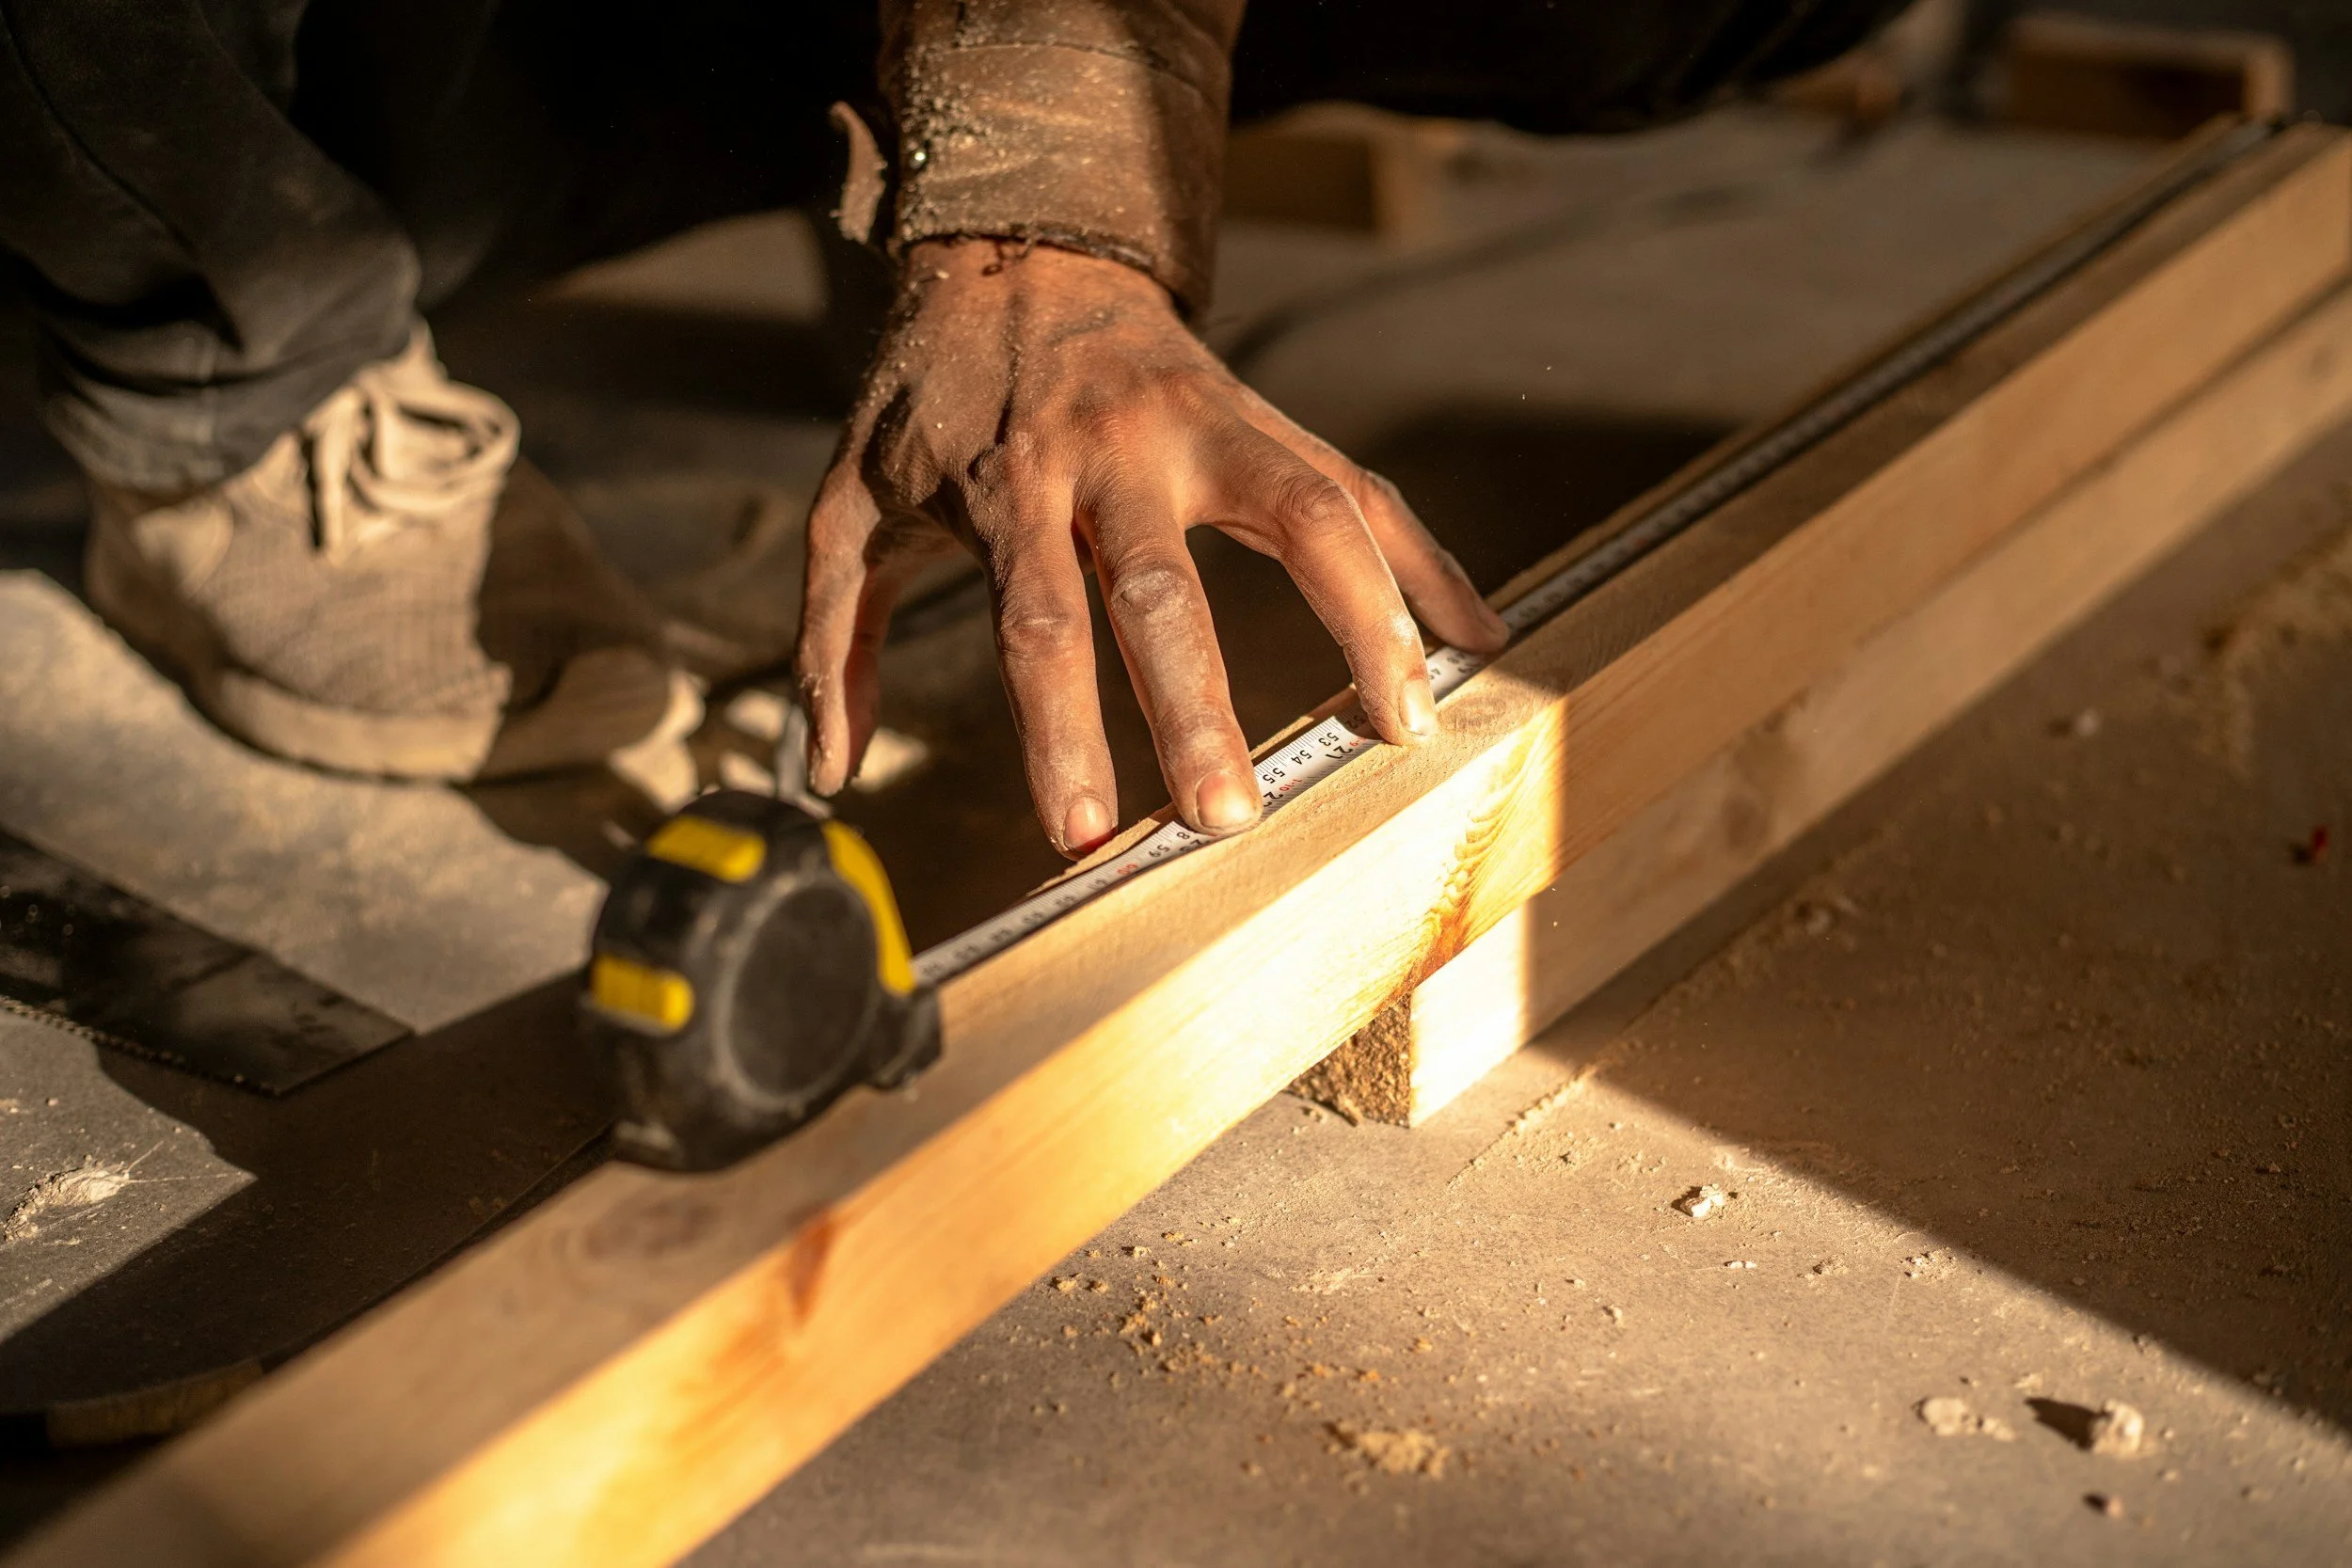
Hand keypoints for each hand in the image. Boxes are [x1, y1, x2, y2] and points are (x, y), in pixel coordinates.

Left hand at [796, 238, 1508, 856]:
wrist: (1017, 253)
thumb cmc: (931, 400)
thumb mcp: (848, 503)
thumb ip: (832, 638)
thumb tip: (824, 775)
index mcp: (1009, 483)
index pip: (1037, 622)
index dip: (1060, 729)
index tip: (1082, 832)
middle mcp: (1116, 452)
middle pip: (1164, 588)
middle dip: (1199, 706)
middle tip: (1229, 816)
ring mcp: (1209, 426)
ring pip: (1305, 515)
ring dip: (1366, 621)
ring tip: (1407, 725)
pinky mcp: (1269, 420)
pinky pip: (1360, 490)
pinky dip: (1425, 563)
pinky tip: (1476, 638)